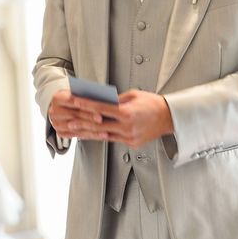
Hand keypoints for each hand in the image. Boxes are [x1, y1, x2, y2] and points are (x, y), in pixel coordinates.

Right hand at [48, 89, 108, 140]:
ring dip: (92, 130)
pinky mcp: (60, 133)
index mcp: (57, 98)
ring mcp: (56, 123)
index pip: (72, 101)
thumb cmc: (72, 98)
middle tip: (101, 119)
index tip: (99, 108)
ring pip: (77, 128)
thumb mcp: (75, 93)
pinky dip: (90, 136)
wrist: (61, 107)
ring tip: (104, 131)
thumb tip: (102, 100)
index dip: (85, 105)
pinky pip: (78, 136)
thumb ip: (85, 96)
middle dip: (89, 118)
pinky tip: (100, 136)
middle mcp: (54, 112)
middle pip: (74, 115)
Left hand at [50, 89, 174, 147]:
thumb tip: (99, 100)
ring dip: (86, 131)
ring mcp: (129, 137)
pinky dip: (98, 135)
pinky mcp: (131, 143)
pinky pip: (111, 139)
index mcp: (127, 113)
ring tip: (72, 128)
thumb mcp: (132, 95)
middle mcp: (127, 127)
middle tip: (66, 119)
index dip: (85, 104)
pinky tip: (87, 133)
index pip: (100, 108)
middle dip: (81, 120)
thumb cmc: (152, 103)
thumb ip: (115, 99)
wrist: (170, 118)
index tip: (72, 101)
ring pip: (102, 134)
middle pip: (98, 123)